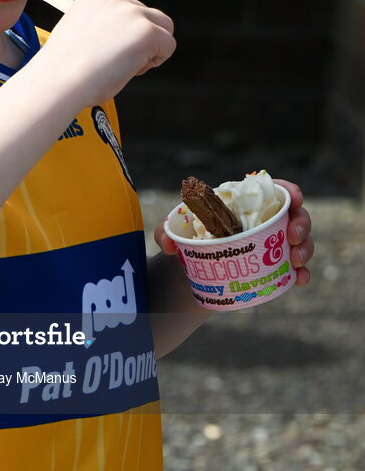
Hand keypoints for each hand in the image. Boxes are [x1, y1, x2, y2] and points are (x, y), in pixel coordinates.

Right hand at [43, 0, 175, 106]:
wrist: (59, 80)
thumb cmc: (64, 70)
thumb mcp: (79, 37)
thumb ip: (100, 30)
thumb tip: (119, 41)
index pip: (124, 11)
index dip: (121, 35)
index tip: (106, 52)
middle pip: (147, 14)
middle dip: (140, 38)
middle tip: (119, 62)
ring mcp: (132, 13)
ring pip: (163, 26)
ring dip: (151, 47)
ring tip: (126, 66)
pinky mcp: (148, 31)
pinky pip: (168, 45)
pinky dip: (157, 60)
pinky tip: (133, 69)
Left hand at [154, 177, 313, 285]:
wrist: (192, 274)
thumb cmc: (188, 241)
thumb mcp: (174, 233)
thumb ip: (165, 231)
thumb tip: (170, 244)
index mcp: (244, 204)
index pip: (274, 190)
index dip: (290, 191)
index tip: (295, 199)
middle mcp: (264, 221)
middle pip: (294, 215)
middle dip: (301, 224)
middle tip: (292, 238)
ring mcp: (272, 245)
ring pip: (300, 241)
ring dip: (305, 249)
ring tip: (295, 261)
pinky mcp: (274, 268)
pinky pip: (296, 268)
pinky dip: (302, 273)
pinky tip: (299, 279)